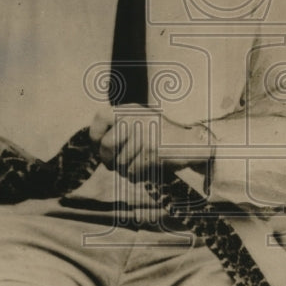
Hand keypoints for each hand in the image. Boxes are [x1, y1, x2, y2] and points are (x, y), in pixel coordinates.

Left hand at [89, 105, 210, 181]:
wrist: (191, 145)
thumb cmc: (160, 138)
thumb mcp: (139, 123)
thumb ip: (118, 129)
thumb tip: (96, 147)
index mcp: (130, 110)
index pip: (100, 117)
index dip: (94, 136)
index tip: (98, 148)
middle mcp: (136, 118)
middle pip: (106, 146)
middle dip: (107, 160)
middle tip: (112, 165)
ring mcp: (144, 134)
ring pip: (119, 163)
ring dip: (125, 170)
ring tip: (138, 165)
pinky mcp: (152, 151)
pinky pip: (132, 172)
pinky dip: (136, 176)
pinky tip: (146, 170)